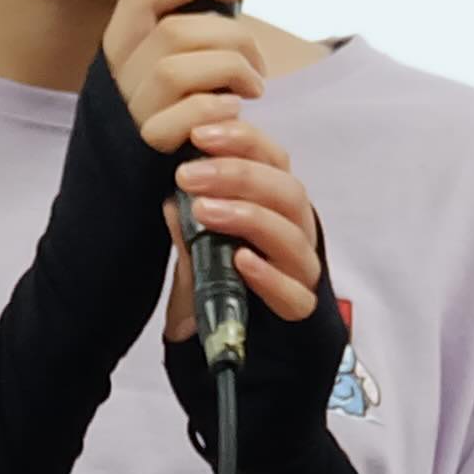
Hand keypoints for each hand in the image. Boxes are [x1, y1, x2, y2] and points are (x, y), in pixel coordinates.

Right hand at [105, 0, 264, 152]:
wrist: (130, 183)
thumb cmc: (166, 116)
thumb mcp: (164, 68)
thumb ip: (185, 38)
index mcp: (120, 46)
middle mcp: (118, 75)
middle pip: (173, 31)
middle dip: (231, 37)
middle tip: (258, 63)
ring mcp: (130, 111)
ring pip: (175, 69)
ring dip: (230, 71)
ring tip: (254, 87)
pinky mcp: (148, 145)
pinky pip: (183, 114)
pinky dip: (216, 106)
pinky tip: (235, 108)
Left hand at [165, 116, 324, 343]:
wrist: (223, 338)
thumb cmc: (215, 279)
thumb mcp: (193, 247)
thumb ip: (186, 225)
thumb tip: (172, 199)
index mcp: (274, 201)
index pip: (272, 158)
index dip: (241, 139)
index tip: (198, 135)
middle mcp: (295, 228)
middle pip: (286, 191)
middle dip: (237, 175)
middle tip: (188, 176)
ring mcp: (301, 267)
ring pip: (292, 234)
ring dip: (248, 216)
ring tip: (204, 212)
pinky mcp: (300, 308)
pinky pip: (295, 292)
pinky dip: (269, 275)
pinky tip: (240, 261)